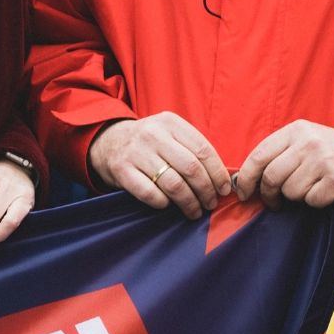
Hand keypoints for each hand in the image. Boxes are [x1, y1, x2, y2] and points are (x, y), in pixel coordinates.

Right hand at [87, 113, 230, 219]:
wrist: (109, 142)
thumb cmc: (150, 143)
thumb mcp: (170, 134)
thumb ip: (193, 149)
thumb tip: (223, 180)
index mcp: (171, 122)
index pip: (203, 150)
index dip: (217, 173)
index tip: (224, 190)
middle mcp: (154, 134)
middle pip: (191, 168)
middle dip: (206, 191)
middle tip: (211, 203)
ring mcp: (136, 152)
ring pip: (173, 184)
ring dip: (189, 202)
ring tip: (195, 211)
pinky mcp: (122, 170)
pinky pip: (150, 194)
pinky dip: (163, 203)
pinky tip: (168, 205)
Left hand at [236, 122, 333, 209]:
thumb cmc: (330, 151)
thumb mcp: (304, 140)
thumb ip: (278, 153)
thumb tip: (246, 179)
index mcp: (295, 130)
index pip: (259, 155)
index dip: (247, 178)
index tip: (243, 192)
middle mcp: (308, 142)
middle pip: (271, 177)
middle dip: (268, 194)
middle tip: (273, 201)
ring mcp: (323, 160)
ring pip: (290, 191)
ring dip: (296, 196)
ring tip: (309, 187)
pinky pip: (311, 200)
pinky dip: (314, 201)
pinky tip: (324, 191)